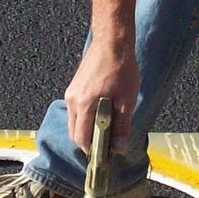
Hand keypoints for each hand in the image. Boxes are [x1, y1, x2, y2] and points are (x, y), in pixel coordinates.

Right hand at [64, 38, 139, 153]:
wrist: (112, 43)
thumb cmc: (121, 69)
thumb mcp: (127, 100)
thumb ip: (121, 126)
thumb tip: (118, 148)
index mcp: (84, 105)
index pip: (81, 138)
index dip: (92, 150)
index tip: (105, 155)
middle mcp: (73, 100)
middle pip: (74, 132)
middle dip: (88, 141)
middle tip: (107, 144)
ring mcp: (71, 93)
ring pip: (74, 122)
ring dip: (87, 129)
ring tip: (107, 128)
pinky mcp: (74, 87)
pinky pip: (76, 110)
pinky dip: (85, 117)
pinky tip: (102, 113)